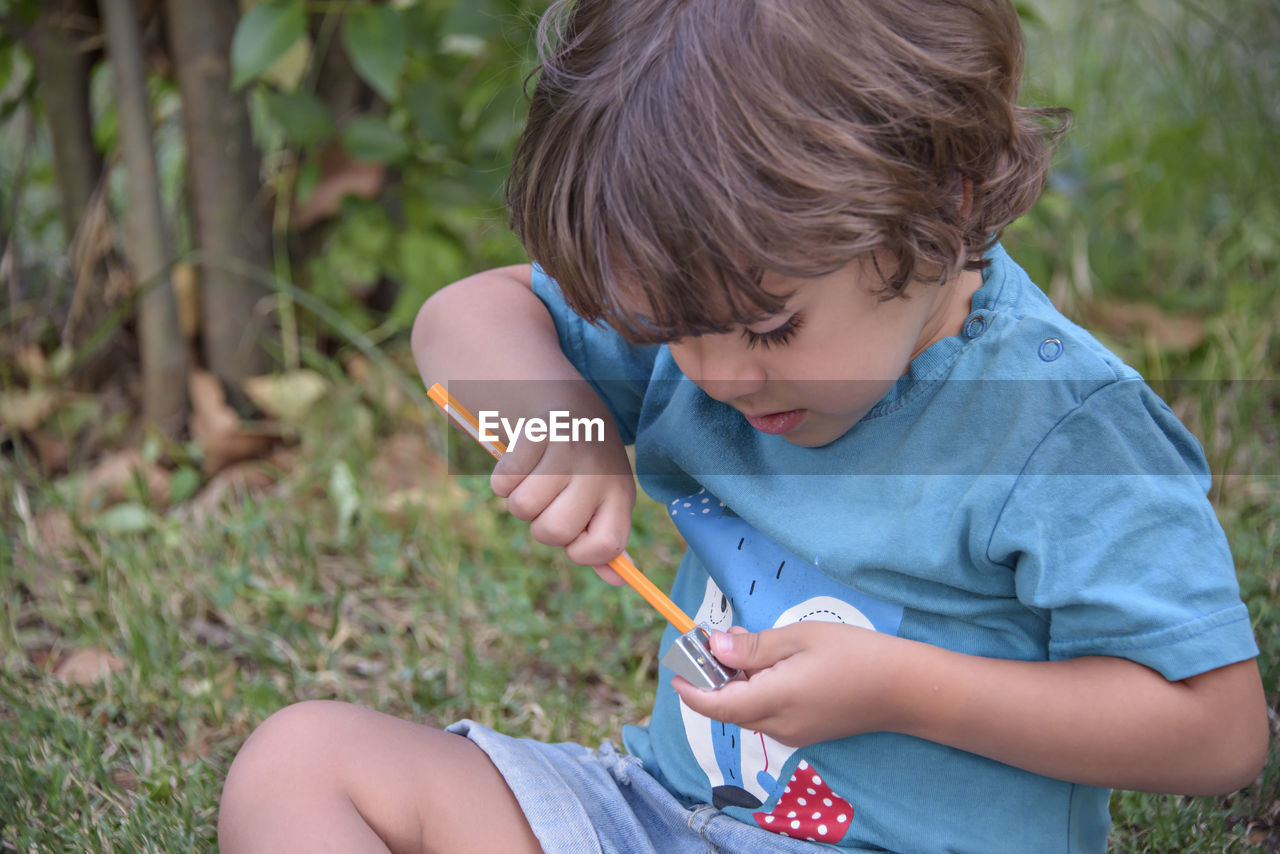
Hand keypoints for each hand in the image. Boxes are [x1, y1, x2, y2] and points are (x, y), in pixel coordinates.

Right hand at [489, 414, 635, 583]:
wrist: (574, 412)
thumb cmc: (589, 471)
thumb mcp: (605, 502)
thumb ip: (606, 541)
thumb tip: (620, 581)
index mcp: (620, 495)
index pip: (606, 545)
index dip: (581, 552)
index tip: (574, 537)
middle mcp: (599, 472)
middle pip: (554, 531)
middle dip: (540, 527)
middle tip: (548, 504)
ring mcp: (570, 450)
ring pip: (522, 507)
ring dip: (518, 503)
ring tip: (533, 483)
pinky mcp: (540, 432)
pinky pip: (503, 480)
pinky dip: (502, 480)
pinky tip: (520, 465)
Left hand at [672, 622, 909, 746]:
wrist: (903, 688)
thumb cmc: (854, 654)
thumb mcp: (799, 638)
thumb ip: (753, 647)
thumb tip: (714, 648)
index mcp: (773, 700)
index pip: (715, 706)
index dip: (690, 689)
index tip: (676, 669)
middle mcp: (778, 726)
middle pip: (728, 708)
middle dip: (714, 678)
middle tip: (719, 641)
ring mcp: (792, 734)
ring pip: (747, 710)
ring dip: (737, 683)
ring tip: (749, 645)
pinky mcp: (805, 733)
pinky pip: (767, 714)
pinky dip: (757, 691)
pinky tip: (772, 665)